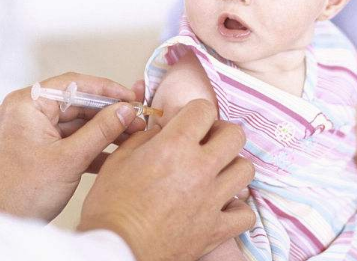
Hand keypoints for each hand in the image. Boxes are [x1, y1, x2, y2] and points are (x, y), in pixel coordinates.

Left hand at [0, 72, 145, 220]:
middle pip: (77, 103)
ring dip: (102, 131)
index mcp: (27, 104)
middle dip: (108, 114)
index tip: (131, 98)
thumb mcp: (70, 159)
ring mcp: (30, 129)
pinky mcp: (36, 147)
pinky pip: (67, 138)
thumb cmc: (20, 193)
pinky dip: (88, 145)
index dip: (107, 90)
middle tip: (136, 121)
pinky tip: (112, 155)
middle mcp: (26, 111)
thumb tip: (126, 110)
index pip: (75, 84)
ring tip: (131, 138)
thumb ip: (101, 131)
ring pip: (75, 122)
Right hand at [79, 99, 255, 260]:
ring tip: (217, 173)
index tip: (190, 121)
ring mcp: (212, 200)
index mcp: (174, 146)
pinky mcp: (216, 229)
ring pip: (245, 170)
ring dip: (233, 167)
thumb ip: (144, 138)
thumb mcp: (119, 160)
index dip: (196, 112)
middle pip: (235, 135)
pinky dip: (237, 208)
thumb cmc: (111, 208)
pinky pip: (245, 214)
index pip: (204, 109)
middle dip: (222, 133)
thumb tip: (160, 132)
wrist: (115, 250)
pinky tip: (222, 205)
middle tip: (208, 141)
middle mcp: (200, 169)